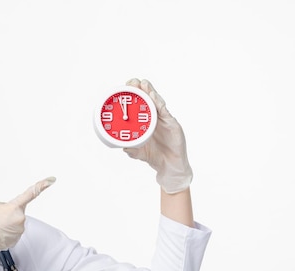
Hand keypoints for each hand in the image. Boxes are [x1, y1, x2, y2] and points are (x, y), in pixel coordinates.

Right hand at [0, 177, 55, 261]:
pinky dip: (5, 231)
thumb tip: (8, 211)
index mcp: (15, 207)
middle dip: (9, 213)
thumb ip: (5, 204)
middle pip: (17, 211)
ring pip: (15, 222)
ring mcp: (19, 230)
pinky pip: (13, 231)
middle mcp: (20, 219)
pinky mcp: (16, 239)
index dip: (42, 185)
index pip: (31, 193)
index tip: (51, 180)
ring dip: (6, 223)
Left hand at [123, 78, 192, 193]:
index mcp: (146, 123)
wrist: (170, 165)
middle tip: (132, 81)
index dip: (133, 97)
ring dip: (150, 91)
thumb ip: (131, 149)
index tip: (124, 88)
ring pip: (156, 102)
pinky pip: (164, 111)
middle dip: (140, 89)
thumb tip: (123, 146)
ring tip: (143, 83)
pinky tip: (153, 96)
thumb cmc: (155, 156)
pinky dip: (158, 103)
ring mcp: (164, 119)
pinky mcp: (171, 123)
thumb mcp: (139, 153)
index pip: (139, 106)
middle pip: (147, 100)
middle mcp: (155, 118)